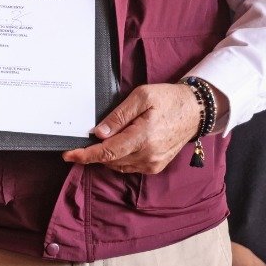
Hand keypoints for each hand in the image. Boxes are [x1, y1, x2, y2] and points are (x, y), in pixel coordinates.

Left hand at [62, 83, 199, 173]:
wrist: (196, 111)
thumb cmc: (169, 100)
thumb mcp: (141, 97)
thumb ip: (118, 116)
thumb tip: (98, 132)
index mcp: (143, 137)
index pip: (107, 152)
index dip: (85, 155)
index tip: (68, 155)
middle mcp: (149, 155)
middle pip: (110, 160)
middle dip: (93, 152)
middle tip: (84, 141)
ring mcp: (153, 163)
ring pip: (118, 165)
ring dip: (107, 156)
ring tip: (107, 139)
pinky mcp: (156, 167)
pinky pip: (129, 167)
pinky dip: (119, 158)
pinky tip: (120, 144)